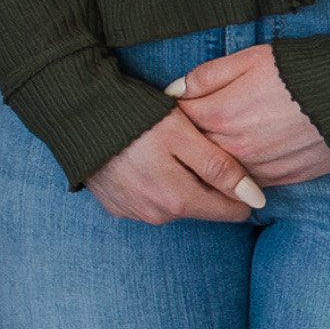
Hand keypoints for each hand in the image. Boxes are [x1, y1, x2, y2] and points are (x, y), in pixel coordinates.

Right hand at [86, 110, 273, 225]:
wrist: (73, 113)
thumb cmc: (133, 117)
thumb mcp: (183, 134)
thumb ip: (220, 167)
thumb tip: (256, 199)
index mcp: (177, 200)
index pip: (231, 211)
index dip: (239, 187)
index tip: (231, 163)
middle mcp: (155, 215)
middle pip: (201, 206)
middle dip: (204, 183)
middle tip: (192, 148)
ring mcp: (132, 212)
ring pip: (174, 204)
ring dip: (176, 183)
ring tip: (163, 151)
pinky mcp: (113, 205)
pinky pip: (147, 201)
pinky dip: (151, 184)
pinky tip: (142, 160)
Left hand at [165, 47, 329, 187]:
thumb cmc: (302, 71)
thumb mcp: (249, 59)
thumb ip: (206, 76)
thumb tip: (173, 91)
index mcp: (223, 113)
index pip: (181, 119)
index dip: (178, 110)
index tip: (183, 104)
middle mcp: (237, 147)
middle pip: (196, 148)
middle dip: (192, 136)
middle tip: (201, 121)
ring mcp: (260, 167)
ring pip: (222, 169)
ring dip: (219, 155)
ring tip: (232, 134)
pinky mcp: (283, 179)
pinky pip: (249, 180)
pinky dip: (244, 169)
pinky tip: (252, 151)